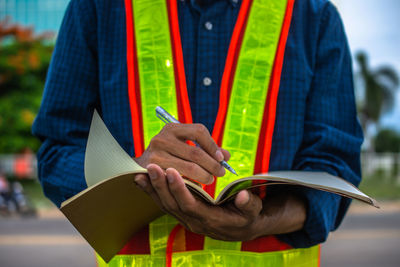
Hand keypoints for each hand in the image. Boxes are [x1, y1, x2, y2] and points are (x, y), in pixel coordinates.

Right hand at [134, 123, 229, 183]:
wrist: (141, 169)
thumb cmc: (169, 157)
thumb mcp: (185, 147)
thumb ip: (206, 150)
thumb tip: (227, 157)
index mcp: (172, 128)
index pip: (199, 131)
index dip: (213, 145)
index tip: (222, 158)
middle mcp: (162, 138)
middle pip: (195, 152)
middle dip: (212, 164)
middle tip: (221, 173)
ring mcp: (155, 155)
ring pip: (189, 167)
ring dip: (204, 175)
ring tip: (210, 179)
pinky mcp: (152, 172)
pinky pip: (179, 179)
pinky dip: (191, 183)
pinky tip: (197, 185)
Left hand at [135, 164, 262, 240]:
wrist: (239, 228)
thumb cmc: (246, 216)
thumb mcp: (252, 211)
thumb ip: (248, 204)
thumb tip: (243, 197)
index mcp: (210, 220)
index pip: (190, 205)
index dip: (179, 189)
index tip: (171, 171)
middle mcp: (194, 221)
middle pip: (172, 204)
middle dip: (161, 185)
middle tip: (152, 166)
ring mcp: (185, 218)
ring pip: (165, 204)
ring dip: (153, 187)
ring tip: (143, 170)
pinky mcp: (181, 212)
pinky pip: (164, 202)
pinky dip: (152, 191)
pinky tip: (142, 179)